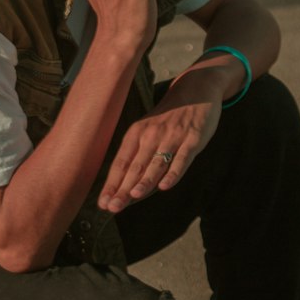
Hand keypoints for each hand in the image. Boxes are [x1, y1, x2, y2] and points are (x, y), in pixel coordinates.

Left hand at [98, 82, 221, 212]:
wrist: (197, 92)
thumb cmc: (169, 119)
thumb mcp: (149, 132)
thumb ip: (140, 158)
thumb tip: (127, 189)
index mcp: (136, 133)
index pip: (120, 163)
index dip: (112, 184)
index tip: (103, 203)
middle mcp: (151, 135)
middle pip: (135, 166)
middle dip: (123, 188)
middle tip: (113, 207)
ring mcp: (172, 137)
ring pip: (156, 163)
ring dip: (144, 181)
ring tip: (133, 196)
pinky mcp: (192, 139)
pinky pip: (181, 159)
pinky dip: (173, 173)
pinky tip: (165, 186)